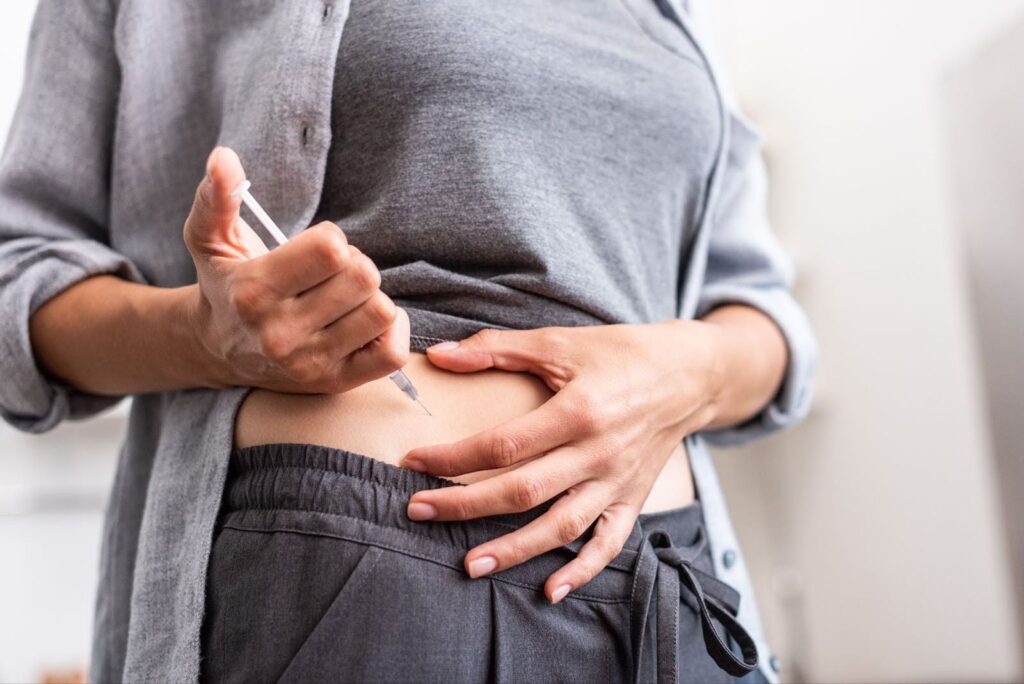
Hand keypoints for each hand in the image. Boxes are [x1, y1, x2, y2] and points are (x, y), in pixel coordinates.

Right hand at [183, 147, 408, 392]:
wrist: (218, 352)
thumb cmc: (225, 285)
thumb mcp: (210, 240)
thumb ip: (216, 197)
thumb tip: (224, 159)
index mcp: (253, 293)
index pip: (332, 251)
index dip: (332, 239)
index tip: (315, 249)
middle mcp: (281, 335)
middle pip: (364, 278)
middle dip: (355, 265)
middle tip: (332, 274)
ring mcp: (310, 364)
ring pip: (381, 312)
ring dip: (371, 297)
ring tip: (344, 298)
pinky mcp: (335, 383)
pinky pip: (392, 353)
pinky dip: (392, 330)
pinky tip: (365, 320)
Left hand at [399, 322, 724, 602]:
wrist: (691, 375)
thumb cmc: (622, 353)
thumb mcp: (560, 341)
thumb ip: (497, 348)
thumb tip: (439, 356)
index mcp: (578, 411)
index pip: (502, 445)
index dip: (453, 457)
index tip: (413, 461)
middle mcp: (597, 453)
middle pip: (522, 491)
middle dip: (464, 506)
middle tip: (418, 512)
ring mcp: (616, 483)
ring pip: (560, 527)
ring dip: (514, 550)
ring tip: (468, 565)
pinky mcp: (632, 500)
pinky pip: (608, 544)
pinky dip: (583, 572)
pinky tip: (550, 591)